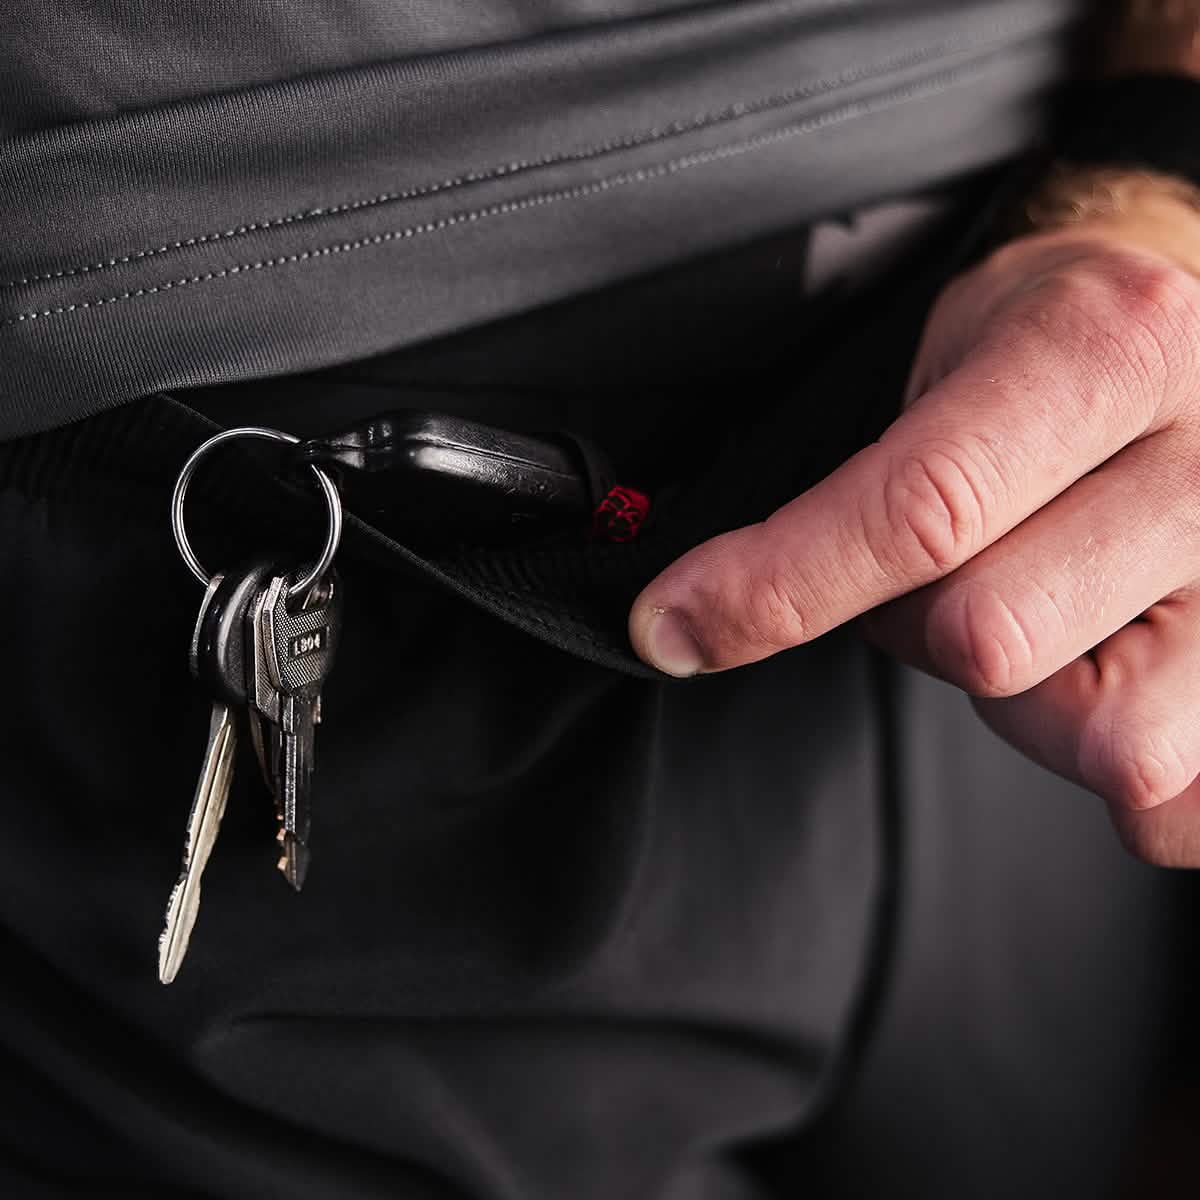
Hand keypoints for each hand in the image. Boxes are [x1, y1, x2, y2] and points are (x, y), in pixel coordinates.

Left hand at [629, 221, 1199, 865]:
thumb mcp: (945, 361)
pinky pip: (1181, 806)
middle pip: (990, 638)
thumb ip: (856, 493)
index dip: (773, 589)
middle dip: (920, 627)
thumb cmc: (1052, 352)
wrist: (1196, 343)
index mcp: (1111, 348)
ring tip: (1043, 604)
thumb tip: (695, 625)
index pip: (921, 511)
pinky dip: (1114, 763)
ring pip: (1098, 733)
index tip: (674, 627)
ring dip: (1025, 696)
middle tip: (948, 568)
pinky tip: (1107, 668)